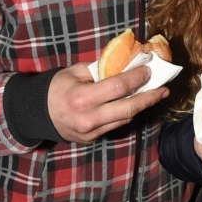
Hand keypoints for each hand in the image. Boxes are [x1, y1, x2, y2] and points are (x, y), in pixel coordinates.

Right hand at [48, 63, 168, 142]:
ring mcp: (92, 131)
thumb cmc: (57, 87)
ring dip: (142, 106)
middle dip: (150, 97)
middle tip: (164, 89)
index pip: (119, 87)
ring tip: (156, 95)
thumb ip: (100, 69)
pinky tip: (136, 104)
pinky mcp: (93, 139)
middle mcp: (89, 117)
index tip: (149, 70)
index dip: (137, 78)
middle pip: (129, 108)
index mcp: (83, 97)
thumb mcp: (75, 72)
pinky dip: (128, 114)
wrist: (37, 114)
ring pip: (125, 119)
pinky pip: (116, 125)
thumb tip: (126, 62)